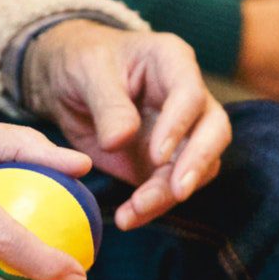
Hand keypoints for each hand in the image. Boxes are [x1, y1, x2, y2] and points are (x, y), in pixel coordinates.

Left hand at [24, 20, 231, 230]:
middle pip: (213, 132)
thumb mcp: (88, 72)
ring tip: (136, 210)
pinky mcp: (163, 161)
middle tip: (177, 191)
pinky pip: (168, 187)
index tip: (157, 154)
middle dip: (197, 163)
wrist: (65, 81)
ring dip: (170, 193)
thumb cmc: (81, 62)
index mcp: (172, 62)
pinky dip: (152, 205)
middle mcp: (187, 97)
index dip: (179, 125)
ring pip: (196, 166)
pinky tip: (129, 217)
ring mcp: (180, 132)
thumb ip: (107, 104)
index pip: (191, 94)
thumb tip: (120, 140)